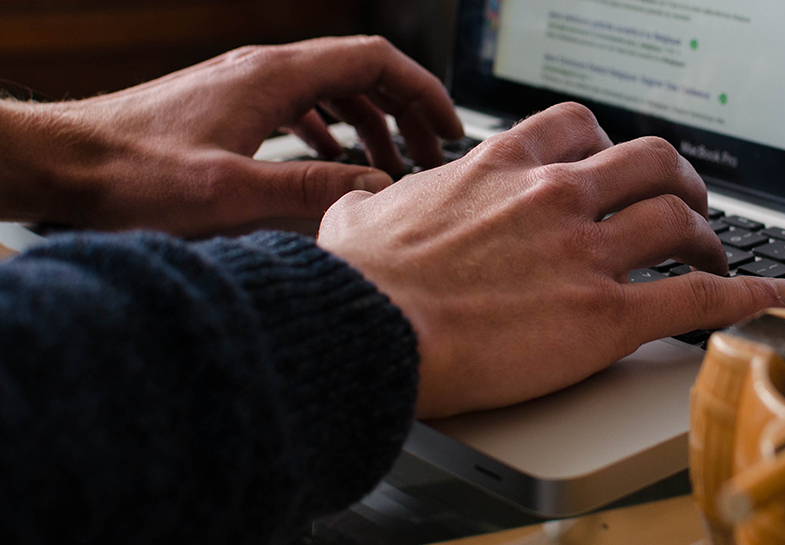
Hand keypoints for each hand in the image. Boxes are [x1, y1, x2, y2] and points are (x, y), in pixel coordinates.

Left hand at [0, 36, 461, 234]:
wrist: (58, 163)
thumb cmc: (129, 174)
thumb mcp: (229, 193)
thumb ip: (311, 189)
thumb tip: (378, 190)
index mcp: (273, 77)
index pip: (373, 61)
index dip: (422, 91)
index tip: (449, 128)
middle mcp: (261, 70)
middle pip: (358, 72)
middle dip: (403, 111)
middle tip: (430, 155)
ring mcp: (241, 86)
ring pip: (328, 90)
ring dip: (368, 125)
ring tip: (389, 167)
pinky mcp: (224, 108)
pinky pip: (296, 105)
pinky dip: (328, 129)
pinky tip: (329, 160)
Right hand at [317, 102, 784, 417]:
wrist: (371, 333)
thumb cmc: (362, 282)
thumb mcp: (363, 212)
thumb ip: (385, 199)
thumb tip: (368, 205)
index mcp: (503, 166)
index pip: (580, 127)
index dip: (611, 146)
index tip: (619, 166)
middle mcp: (556, 196)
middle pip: (650, 161)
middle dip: (678, 179)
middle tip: (685, 201)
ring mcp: (587, 253)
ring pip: (679, 220)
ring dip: (707, 235)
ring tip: (714, 254)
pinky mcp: (607, 315)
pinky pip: (697, 298)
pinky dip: (745, 295)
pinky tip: (770, 298)